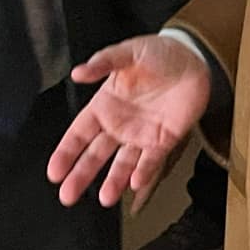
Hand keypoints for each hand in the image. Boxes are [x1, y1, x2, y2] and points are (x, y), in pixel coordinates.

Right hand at [48, 34, 212, 208]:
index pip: (79, 133)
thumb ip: (104, 62)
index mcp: (105, 105)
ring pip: (122, 164)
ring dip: (114, 181)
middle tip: (68, 195)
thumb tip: (78, 72)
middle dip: (81, 175)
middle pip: (95, 155)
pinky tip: (134, 182)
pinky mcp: (164, 141)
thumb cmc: (160, 53)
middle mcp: (119, 125)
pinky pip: (151, 161)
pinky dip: (143, 172)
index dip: (66, 152)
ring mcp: (141, 135)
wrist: (194, 58)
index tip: (54, 171)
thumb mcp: (129, 52)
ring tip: (106, 198)